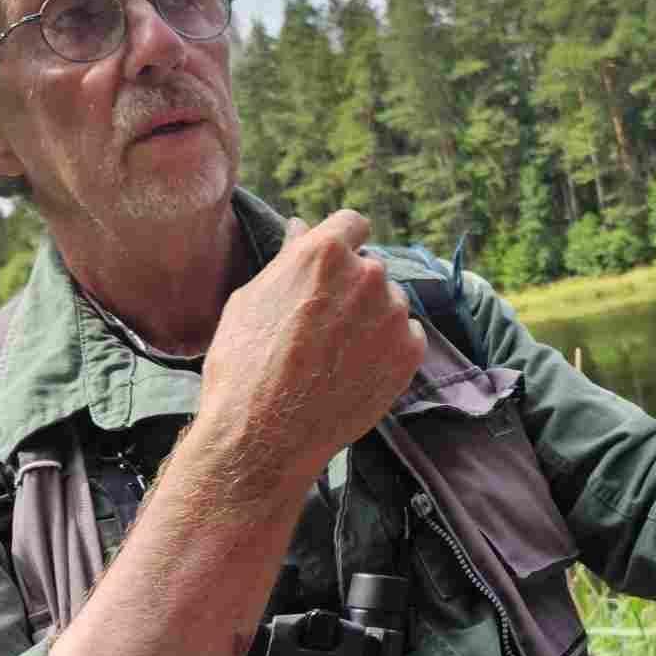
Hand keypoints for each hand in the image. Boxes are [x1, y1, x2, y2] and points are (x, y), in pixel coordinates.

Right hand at [199, 210, 426, 492]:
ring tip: (336, 355)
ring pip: (390, 303)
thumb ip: (287, 259)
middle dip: (351, 287)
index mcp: (325, 252)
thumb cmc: (246, 364)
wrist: (265, 433)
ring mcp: (393, 314)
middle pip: (369, 267)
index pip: (352, 223)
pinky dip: (388, 348)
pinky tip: (356, 369)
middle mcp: (367, 275)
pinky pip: (407, 336)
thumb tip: (302, 228)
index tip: (335, 262)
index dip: (342, 241)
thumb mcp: (252, 299)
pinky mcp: (410, 352)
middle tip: (324, 324)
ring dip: (372, 319)